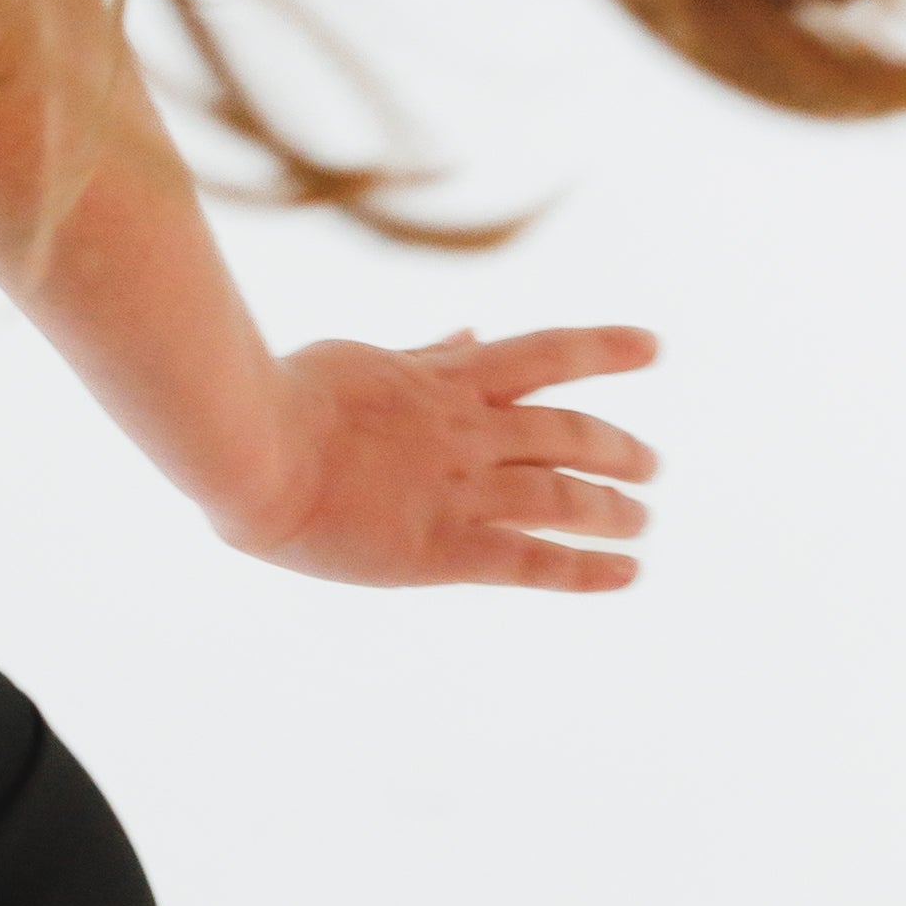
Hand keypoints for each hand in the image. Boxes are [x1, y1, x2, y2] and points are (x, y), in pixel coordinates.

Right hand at [215, 321, 661, 592]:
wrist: (253, 449)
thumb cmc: (281, 396)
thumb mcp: (364, 360)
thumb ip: (425, 356)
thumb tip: (472, 333)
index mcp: (444, 382)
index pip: (544, 355)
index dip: (604, 348)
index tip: (651, 347)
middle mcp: (467, 431)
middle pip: (568, 435)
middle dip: (618, 448)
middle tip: (651, 464)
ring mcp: (460, 489)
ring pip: (563, 496)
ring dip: (612, 508)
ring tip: (642, 518)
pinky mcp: (445, 548)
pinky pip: (532, 560)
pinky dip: (586, 567)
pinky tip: (626, 572)